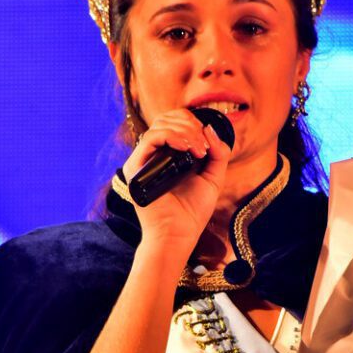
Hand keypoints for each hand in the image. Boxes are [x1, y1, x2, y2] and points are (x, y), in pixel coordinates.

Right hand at [123, 108, 231, 249]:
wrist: (178, 234)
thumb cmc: (192, 211)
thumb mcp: (213, 178)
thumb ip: (217, 153)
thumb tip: (209, 129)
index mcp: (169, 155)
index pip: (175, 122)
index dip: (193, 122)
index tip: (208, 140)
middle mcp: (154, 155)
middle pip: (166, 118)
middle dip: (190, 125)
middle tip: (203, 145)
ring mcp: (143, 160)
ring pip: (159, 125)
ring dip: (185, 132)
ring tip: (199, 151)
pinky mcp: (135, 168)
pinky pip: (150, 138)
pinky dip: (171, 137)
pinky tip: (186, 148)